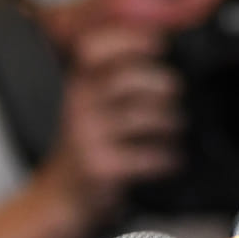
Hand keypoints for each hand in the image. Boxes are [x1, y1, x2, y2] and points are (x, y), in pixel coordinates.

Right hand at [37, 23, 181, 226]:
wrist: (63, 198)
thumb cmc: (88, 146)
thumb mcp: (91, 104)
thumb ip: (115, 76)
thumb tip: (161, 45)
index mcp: (78, 84)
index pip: (95, 48)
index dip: (130, 39)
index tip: (160, 43)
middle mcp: (79, 105)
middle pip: (131, 79)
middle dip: (165, 85)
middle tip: (175, 95)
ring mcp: (89, 136)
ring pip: (145, 117)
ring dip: (172, 123)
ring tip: (175, 129)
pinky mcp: (102, 167)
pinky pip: (148, 155)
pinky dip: (168, 157)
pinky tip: (171, 159)